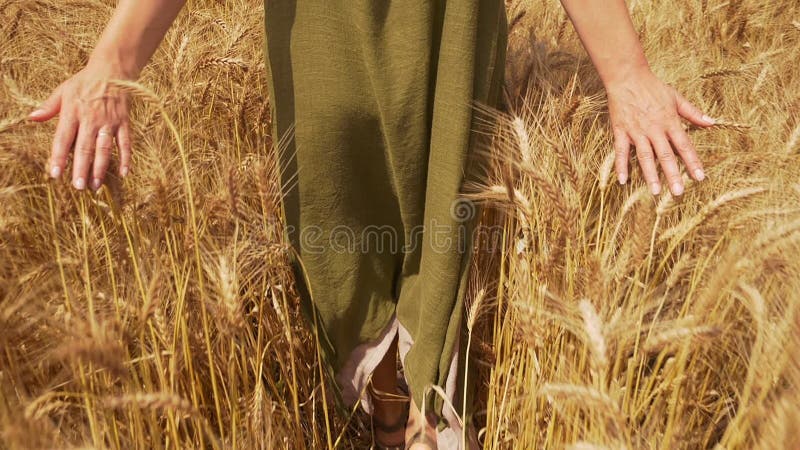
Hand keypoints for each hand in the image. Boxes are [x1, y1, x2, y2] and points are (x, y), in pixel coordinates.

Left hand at [28, 63, 133, 190]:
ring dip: (100, 168)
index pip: (63, 138)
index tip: (55, 174)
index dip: (59, 157)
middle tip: (78, 187)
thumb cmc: (85, 81)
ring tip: (95, 185)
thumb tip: (32, 118)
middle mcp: (91, 118)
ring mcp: (109, 121)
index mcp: (73, 111)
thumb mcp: (63, 90)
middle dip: (81, 168)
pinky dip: (126, 158)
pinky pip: (126, 143)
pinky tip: (124, 173)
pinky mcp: (124, 122)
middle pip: (85, 148)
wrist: (112, 69)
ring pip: (104, 148)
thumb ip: (49, 106)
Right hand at [606, 68, 714, 195]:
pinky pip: (621, 152)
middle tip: (678, 192)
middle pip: (665, 155)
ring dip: (650, 175)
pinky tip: (623, 181)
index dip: (692, 162)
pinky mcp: (621, 131)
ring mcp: (636, 131)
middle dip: (673, 174)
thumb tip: (713, 123)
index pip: (684, 145)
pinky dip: (621, 166)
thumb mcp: (676, 97)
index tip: (699, 177)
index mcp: (669, 121)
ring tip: (656, 191)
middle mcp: (654, 129)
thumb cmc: (653, 87)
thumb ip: (693, 112)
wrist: (627, 77)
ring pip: (645, 156)